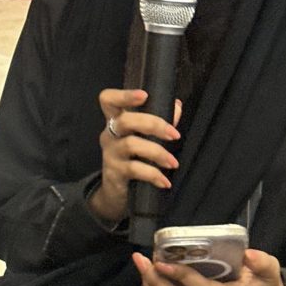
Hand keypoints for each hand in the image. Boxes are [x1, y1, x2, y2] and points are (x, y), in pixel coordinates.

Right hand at [88, 89, 182, 222]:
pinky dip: (153, 175)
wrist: (115, 191)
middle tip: (175, 135)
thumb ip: (160, 119)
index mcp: (116, 119)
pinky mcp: (114, 172)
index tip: (144, 95)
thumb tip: (177, 106)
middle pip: (125, 120)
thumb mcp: (143, 136)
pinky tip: (165, 181)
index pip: (109, 100)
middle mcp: (109, 133)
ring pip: (131, 145)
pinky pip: (134, 169)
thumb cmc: (132, 156)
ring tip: (173, 162)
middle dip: (153, 124)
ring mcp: (110, 153)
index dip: (124, 95)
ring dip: (157, 152)